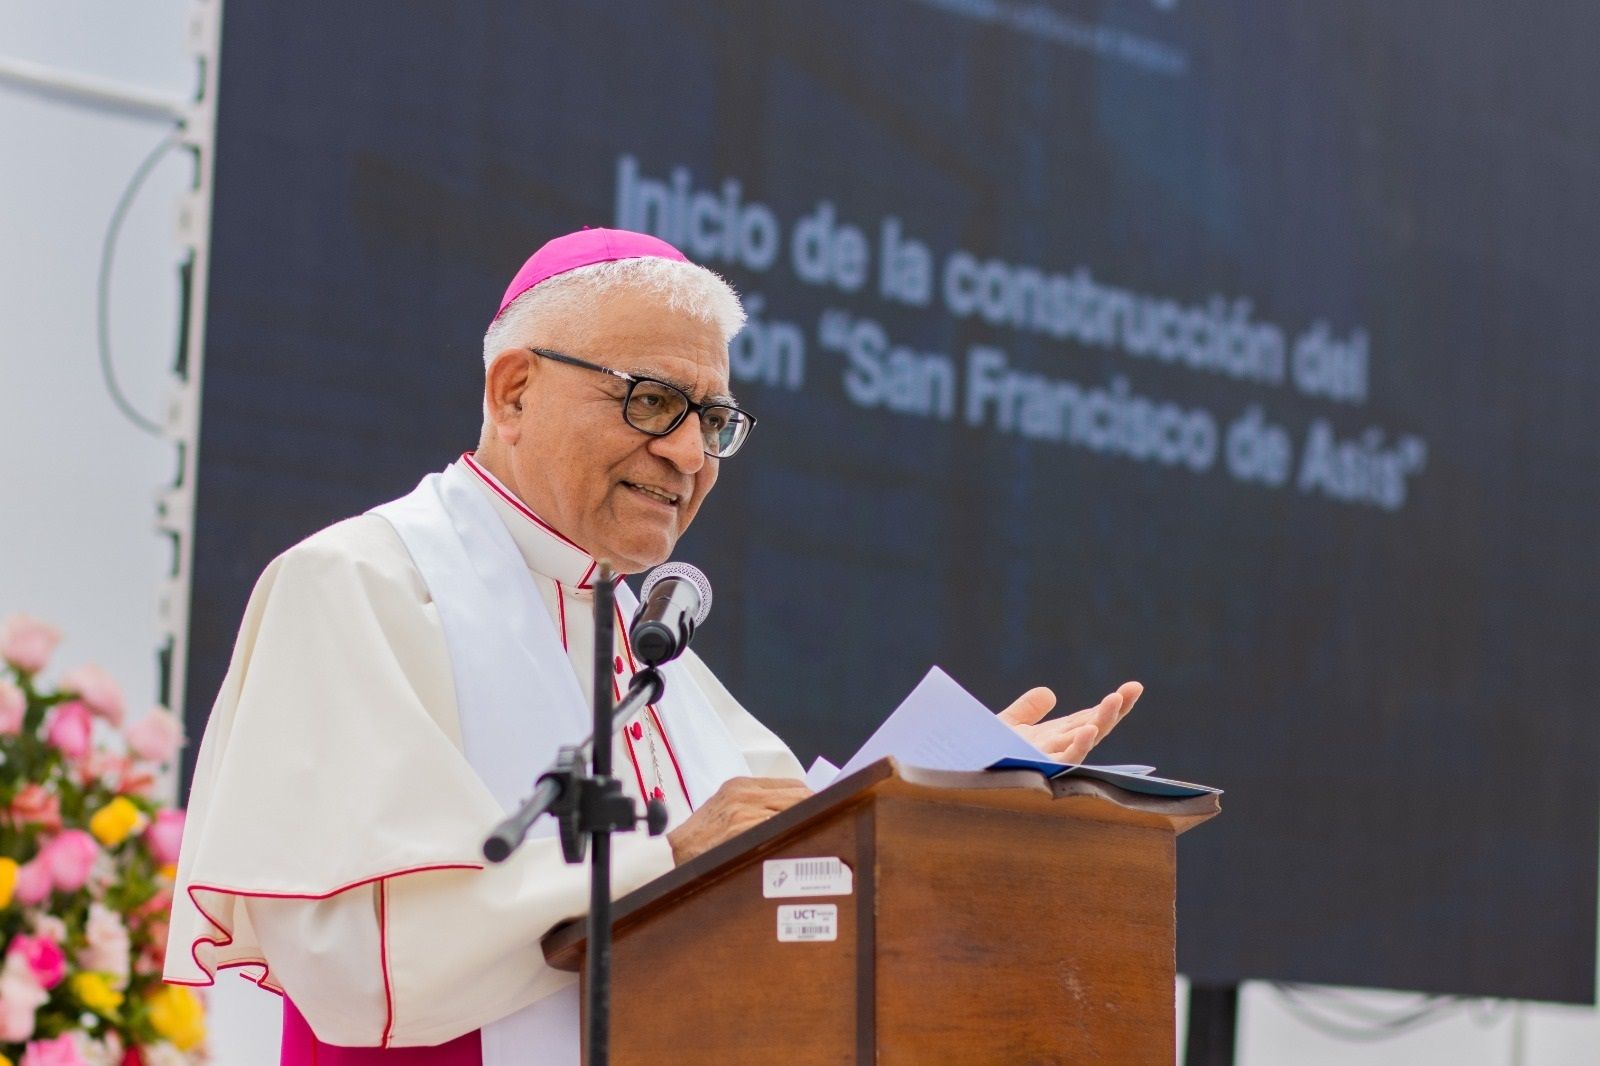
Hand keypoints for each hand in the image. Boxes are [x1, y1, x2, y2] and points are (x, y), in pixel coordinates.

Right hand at [666, 776, 812, 864]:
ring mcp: (744, 811)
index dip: (811, 798)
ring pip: (794, 812)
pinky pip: (779, 830)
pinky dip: (792, 837)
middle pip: (798, 796)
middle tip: (829, 826)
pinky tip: (799, 848)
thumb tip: (792, 812)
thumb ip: (756, 805)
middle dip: (816, 810)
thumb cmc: (699, 838)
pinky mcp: (742, 830)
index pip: (792, 784)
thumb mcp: (726, 810)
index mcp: (741, 785)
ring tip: (819, 838)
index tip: (823, 810)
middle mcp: (744, 794)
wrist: (671, 855)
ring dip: (808, 825)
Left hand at [997, 681, 1142, 763]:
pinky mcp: (1037, 771)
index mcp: (1053, 737)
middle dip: (1114, 710)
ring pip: (1083, 742)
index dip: (1109, 705)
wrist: (963, 764)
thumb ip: (1028, 708)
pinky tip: (1089, 732)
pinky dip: (1077, 747)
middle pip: (1093, 727)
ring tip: (1115, 700)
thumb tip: (1049, 693)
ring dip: (1101, 722)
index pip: (1088, 718)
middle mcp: (1056, 749)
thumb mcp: (1008, 723)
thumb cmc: (984, 750)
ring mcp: (1049, 761)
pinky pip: (1062, 762)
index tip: (1132, 688)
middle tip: (1134, 689)